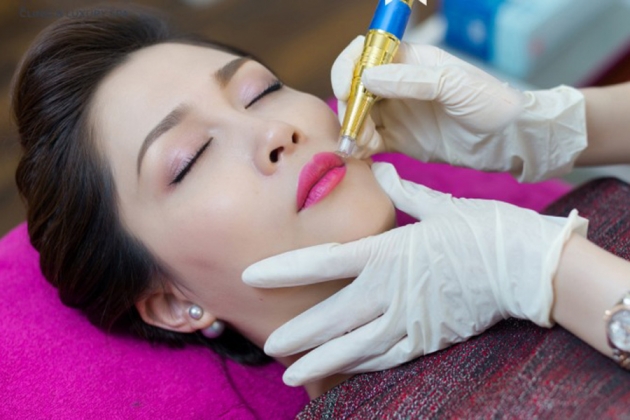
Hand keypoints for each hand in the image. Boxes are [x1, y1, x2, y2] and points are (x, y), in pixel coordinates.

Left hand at [243, 163, 586, 385]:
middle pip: (334, 316)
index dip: (285, 269)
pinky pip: (387, 356)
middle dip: (298, 333)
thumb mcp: (439, 205)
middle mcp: (392, 289)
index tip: (253, 276)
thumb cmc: (484, 230)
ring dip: (320, 361)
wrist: (527, 266)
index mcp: (389, 251)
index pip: (324, 262)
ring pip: (355, 347)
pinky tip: (341, 372)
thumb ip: (404, 192)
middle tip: (269, 346)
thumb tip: (382, 171)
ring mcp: (410, 319)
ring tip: (291, 375)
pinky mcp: (429, 338)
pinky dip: (360, 366)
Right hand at [332, 37, 586, 181]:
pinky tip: (363, 155)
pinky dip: (361, 148)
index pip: (366, 54)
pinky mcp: (400, 140)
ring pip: (359, 117)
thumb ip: (411, 80)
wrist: (510, 141)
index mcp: (410, 60)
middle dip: (349, 108)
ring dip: (353, 131)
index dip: (348, 69)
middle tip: (355, 130)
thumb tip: (367, 78)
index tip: (344, 91)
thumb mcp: (454, 85)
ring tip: (362, 147)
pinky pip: (370, 142)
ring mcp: (397, 113)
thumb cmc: (491, 103)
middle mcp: (398, 85)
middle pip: (356, 89)